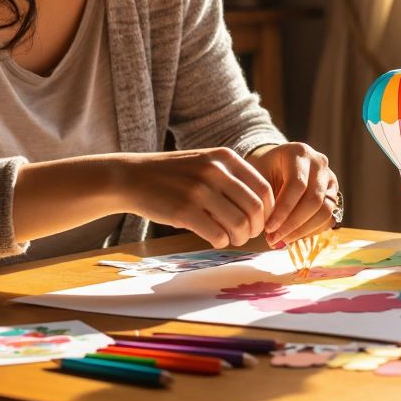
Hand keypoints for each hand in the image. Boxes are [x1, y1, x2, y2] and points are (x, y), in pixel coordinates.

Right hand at [120, 148, 274, 248]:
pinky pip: (218, 234)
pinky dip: (222, 242)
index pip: (263, 188)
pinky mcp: (185, 211)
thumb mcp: (205, 163)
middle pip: (255, 209)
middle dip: (256, 228)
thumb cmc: (173, 175)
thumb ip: (231, 178)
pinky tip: (216, 240)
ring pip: (239, 224)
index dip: (268, 210)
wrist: (132, 177)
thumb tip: (261, 210)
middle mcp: (215, 171)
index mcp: (225, 157)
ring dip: (240, 238)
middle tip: (247, 235)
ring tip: (232, 239)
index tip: (260, 221)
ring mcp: (200, 190)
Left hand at [247, 143, 337, 245]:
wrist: (274, 165)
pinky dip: (311, 232)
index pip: (297, 185)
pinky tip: (292, 236)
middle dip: (293, 224)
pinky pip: (328, 219)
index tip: (268, 228)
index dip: (283, 210)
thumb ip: (261, 196)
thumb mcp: (256, 175)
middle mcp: (319, 163)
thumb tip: (269, 230)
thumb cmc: (262, 170)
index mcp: (299, 152)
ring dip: (302, 231)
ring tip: (281, 240)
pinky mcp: (333, 194)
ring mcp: (329, 178)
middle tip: (274, 239)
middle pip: (314, 199)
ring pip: (325, 211)